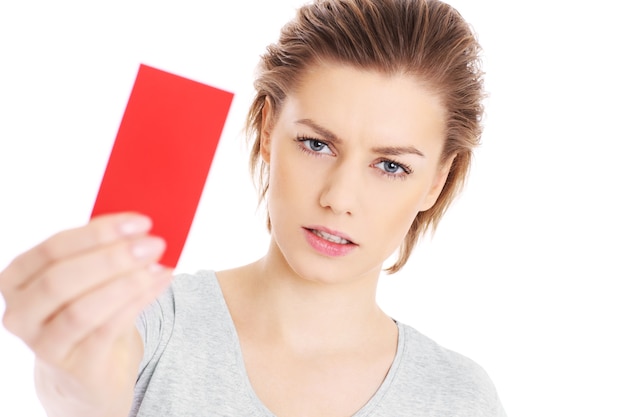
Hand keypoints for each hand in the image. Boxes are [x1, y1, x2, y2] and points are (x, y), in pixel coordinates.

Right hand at [0, 213, 172, 416]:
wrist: (90, 372)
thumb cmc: (90, 311)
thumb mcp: (91, 278)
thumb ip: (106, 251)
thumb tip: (141, 229)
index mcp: (18, 280)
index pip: (53, 249)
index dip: (97, 233)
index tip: (140, 222)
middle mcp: (22, 314)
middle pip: (61, 279)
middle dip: (112, 258)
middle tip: (154, 244)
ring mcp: (44, 346)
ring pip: (81, 310)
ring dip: (126, 283)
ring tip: (159, 266)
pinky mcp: (75, 369)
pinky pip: (106, 332)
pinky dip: (137, 303)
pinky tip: (159, 284)